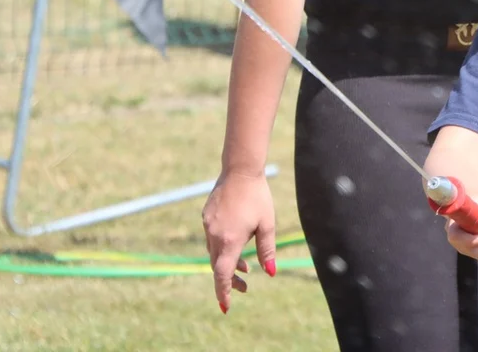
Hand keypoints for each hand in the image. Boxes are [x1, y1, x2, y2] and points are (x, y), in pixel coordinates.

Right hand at [202, 170, 276, 313]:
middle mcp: (215, 235)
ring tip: (245, 267)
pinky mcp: (206, 217)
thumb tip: (271, 273)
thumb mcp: (267, 224)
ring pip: (214, 253)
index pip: (222, 274)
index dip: (223, 292)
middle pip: (218, 266)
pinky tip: (236, 243)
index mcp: (230, 240)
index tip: (226, 306)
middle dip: (230, 279)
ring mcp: (208, 226)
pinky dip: (222, 247)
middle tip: (245, 286)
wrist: (240, 171)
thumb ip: (267, 250)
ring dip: (228, 263)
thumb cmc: (258, 197)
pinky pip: (212, 239)